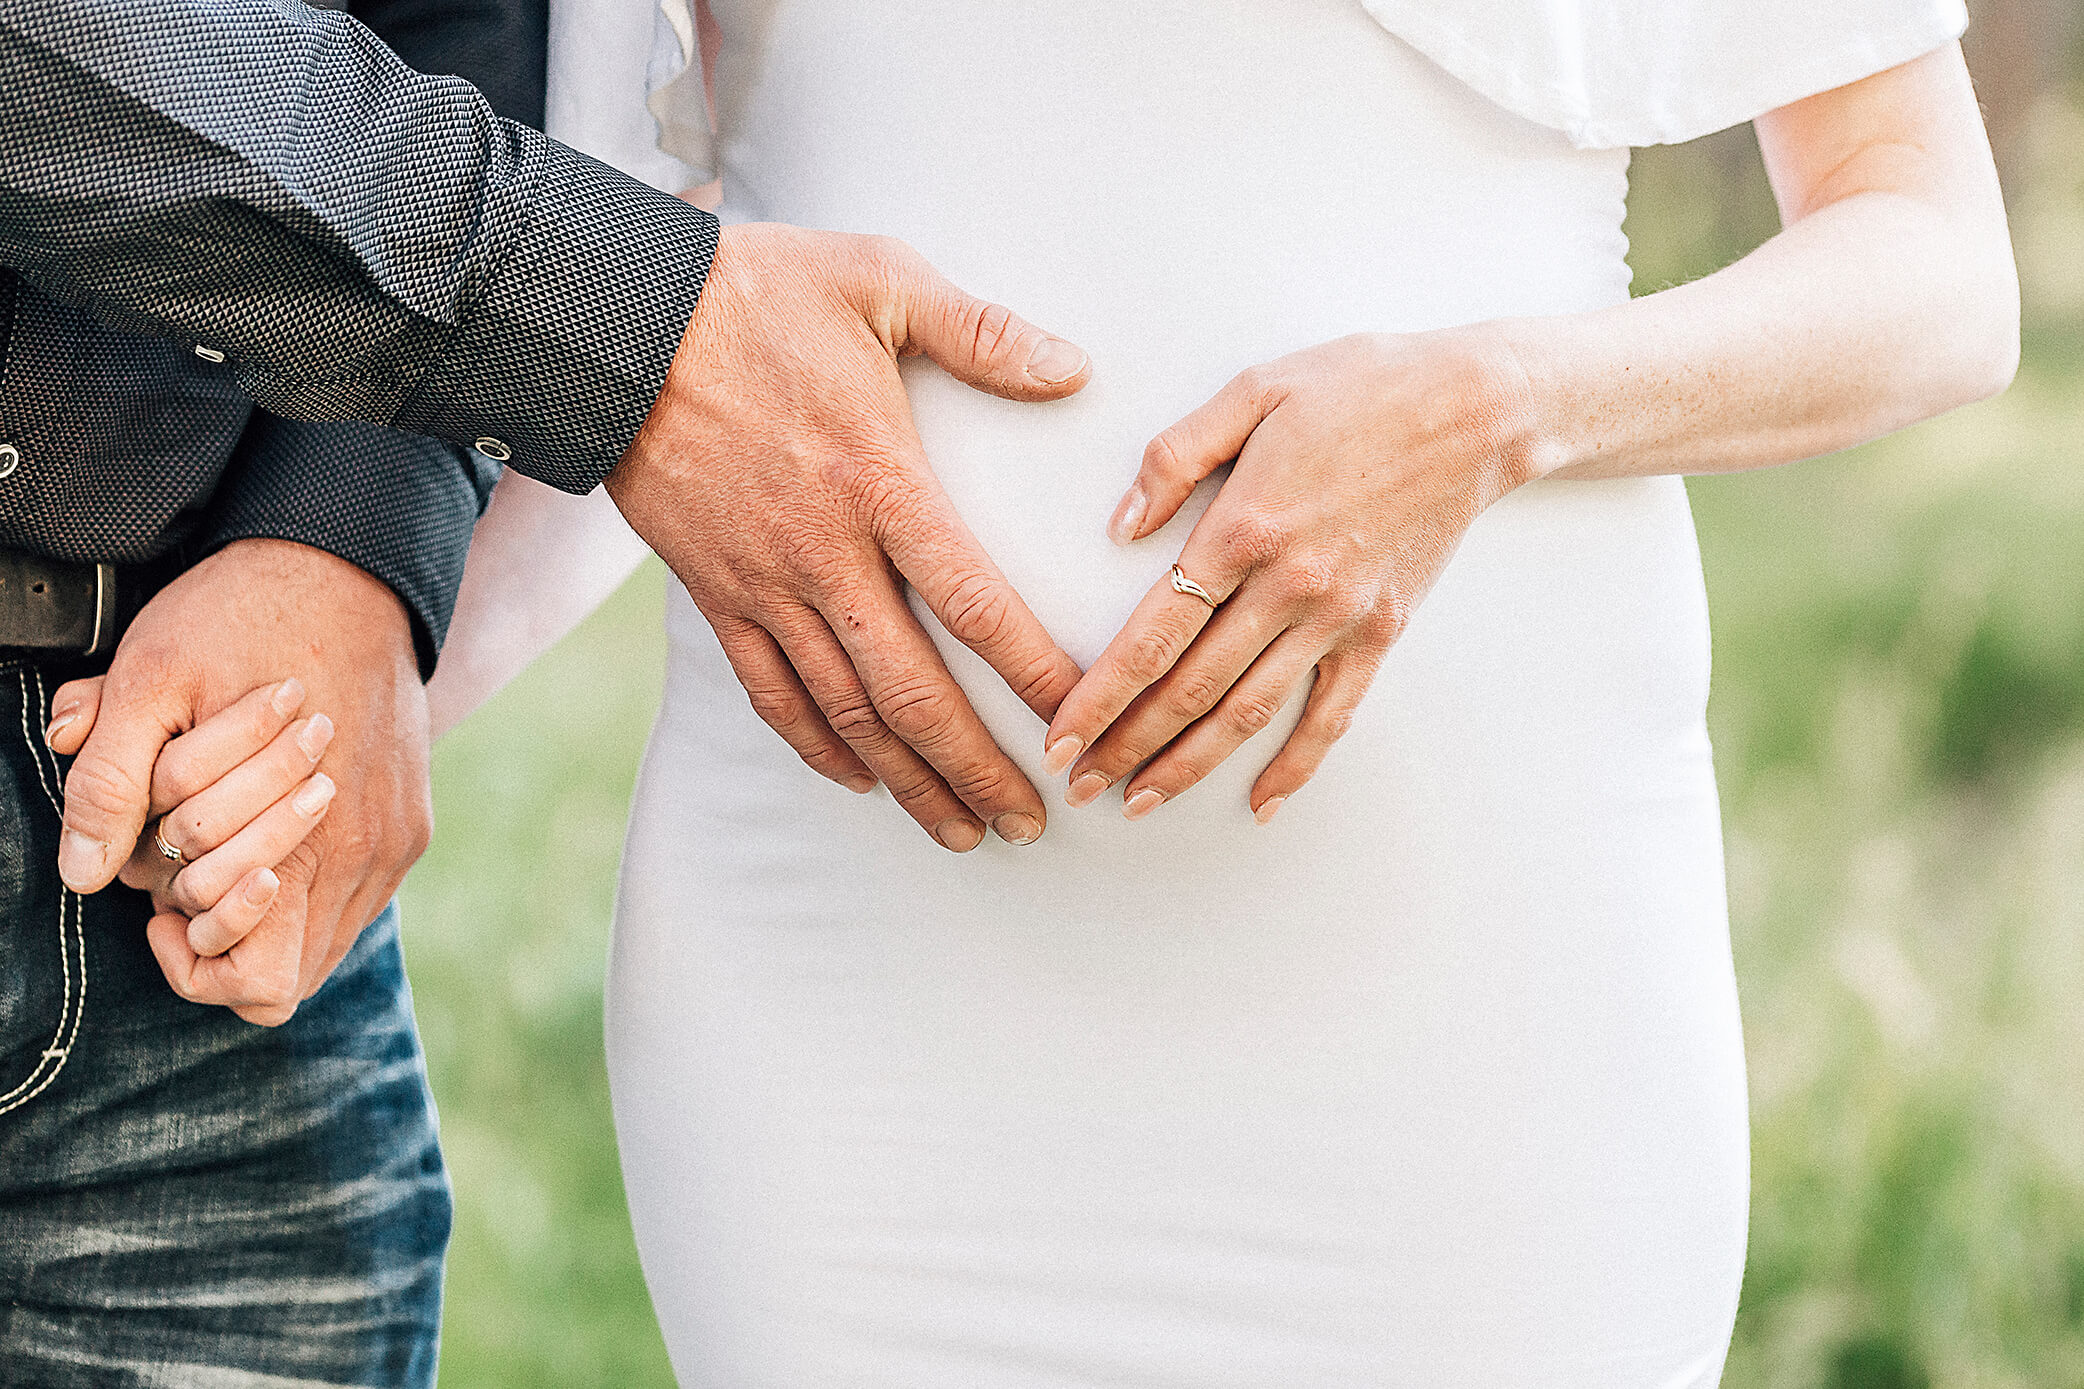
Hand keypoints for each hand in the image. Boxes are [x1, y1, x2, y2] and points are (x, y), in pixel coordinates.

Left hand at [55, 538, 430, 1024]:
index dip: (194, 962)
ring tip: (223, 845)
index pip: (259, 985)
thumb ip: (109, 783)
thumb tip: (83, 874)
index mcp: (307, 840)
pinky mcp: (411, 822)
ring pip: (326, 940)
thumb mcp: (147, 684)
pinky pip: (359, 898)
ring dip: (267, 911)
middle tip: (181, 866)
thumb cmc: (244, 619)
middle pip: (289, 973)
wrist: (349, 569)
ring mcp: (395, 841)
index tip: (158, 907)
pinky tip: (270, 828)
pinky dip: (309, 884)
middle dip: (220, 931)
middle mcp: (364, 856)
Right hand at [608, 223, 1091, 851]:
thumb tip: (1076, 368)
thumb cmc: (755, 292)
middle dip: (976, 766)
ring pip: (845, 710)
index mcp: (879, 480)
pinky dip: (817, 746)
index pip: (972, 601)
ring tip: (965, 830)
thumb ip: (982, 331)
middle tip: (1031, 821)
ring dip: (909, 779)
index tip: (1080, 719)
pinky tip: (860, 782)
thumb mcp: (880, 280)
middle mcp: (824, 553)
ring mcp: (764, 583)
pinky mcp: (716, 592)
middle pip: (912, 689)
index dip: (1030, 671)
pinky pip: (770, 691)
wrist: (613, 322)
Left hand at [1041, 329, 1538, 821]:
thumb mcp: (1253, 391)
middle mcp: (1288, 587)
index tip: (1060, 737)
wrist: (1475, 409)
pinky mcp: (1380, 633)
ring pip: (1248, 713)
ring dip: (1188, 765)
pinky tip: (1259, 805)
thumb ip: (1176, 456)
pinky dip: (1295, 767)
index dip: (1099, 696)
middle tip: (1078, 785)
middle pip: (1190, 689)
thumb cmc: (1361, 388)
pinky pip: (1332, 716)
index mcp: (1243, 528)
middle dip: (1126, 744)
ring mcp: (1338, 617)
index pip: (1152, 635)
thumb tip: (1120, 525)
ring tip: (1138, 802)